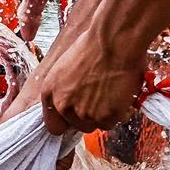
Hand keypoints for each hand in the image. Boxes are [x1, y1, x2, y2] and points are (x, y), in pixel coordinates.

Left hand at [0, 29, 143, 133]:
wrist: (112, 43)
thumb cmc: (92, 48)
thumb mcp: (64, 70)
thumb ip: (64, 91)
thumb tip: (73, 103)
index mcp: (49, 93)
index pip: (53, 125)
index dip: (67, 121)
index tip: (77, 115)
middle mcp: (63, 106)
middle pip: (78, 126)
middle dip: (89, 116)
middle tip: (100, 99)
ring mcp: (83, 114)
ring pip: (96, 125)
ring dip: (104, 114)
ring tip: (111, 93)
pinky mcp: (104, 116)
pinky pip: (113, 122)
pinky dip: (118, 112)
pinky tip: (120, 95)